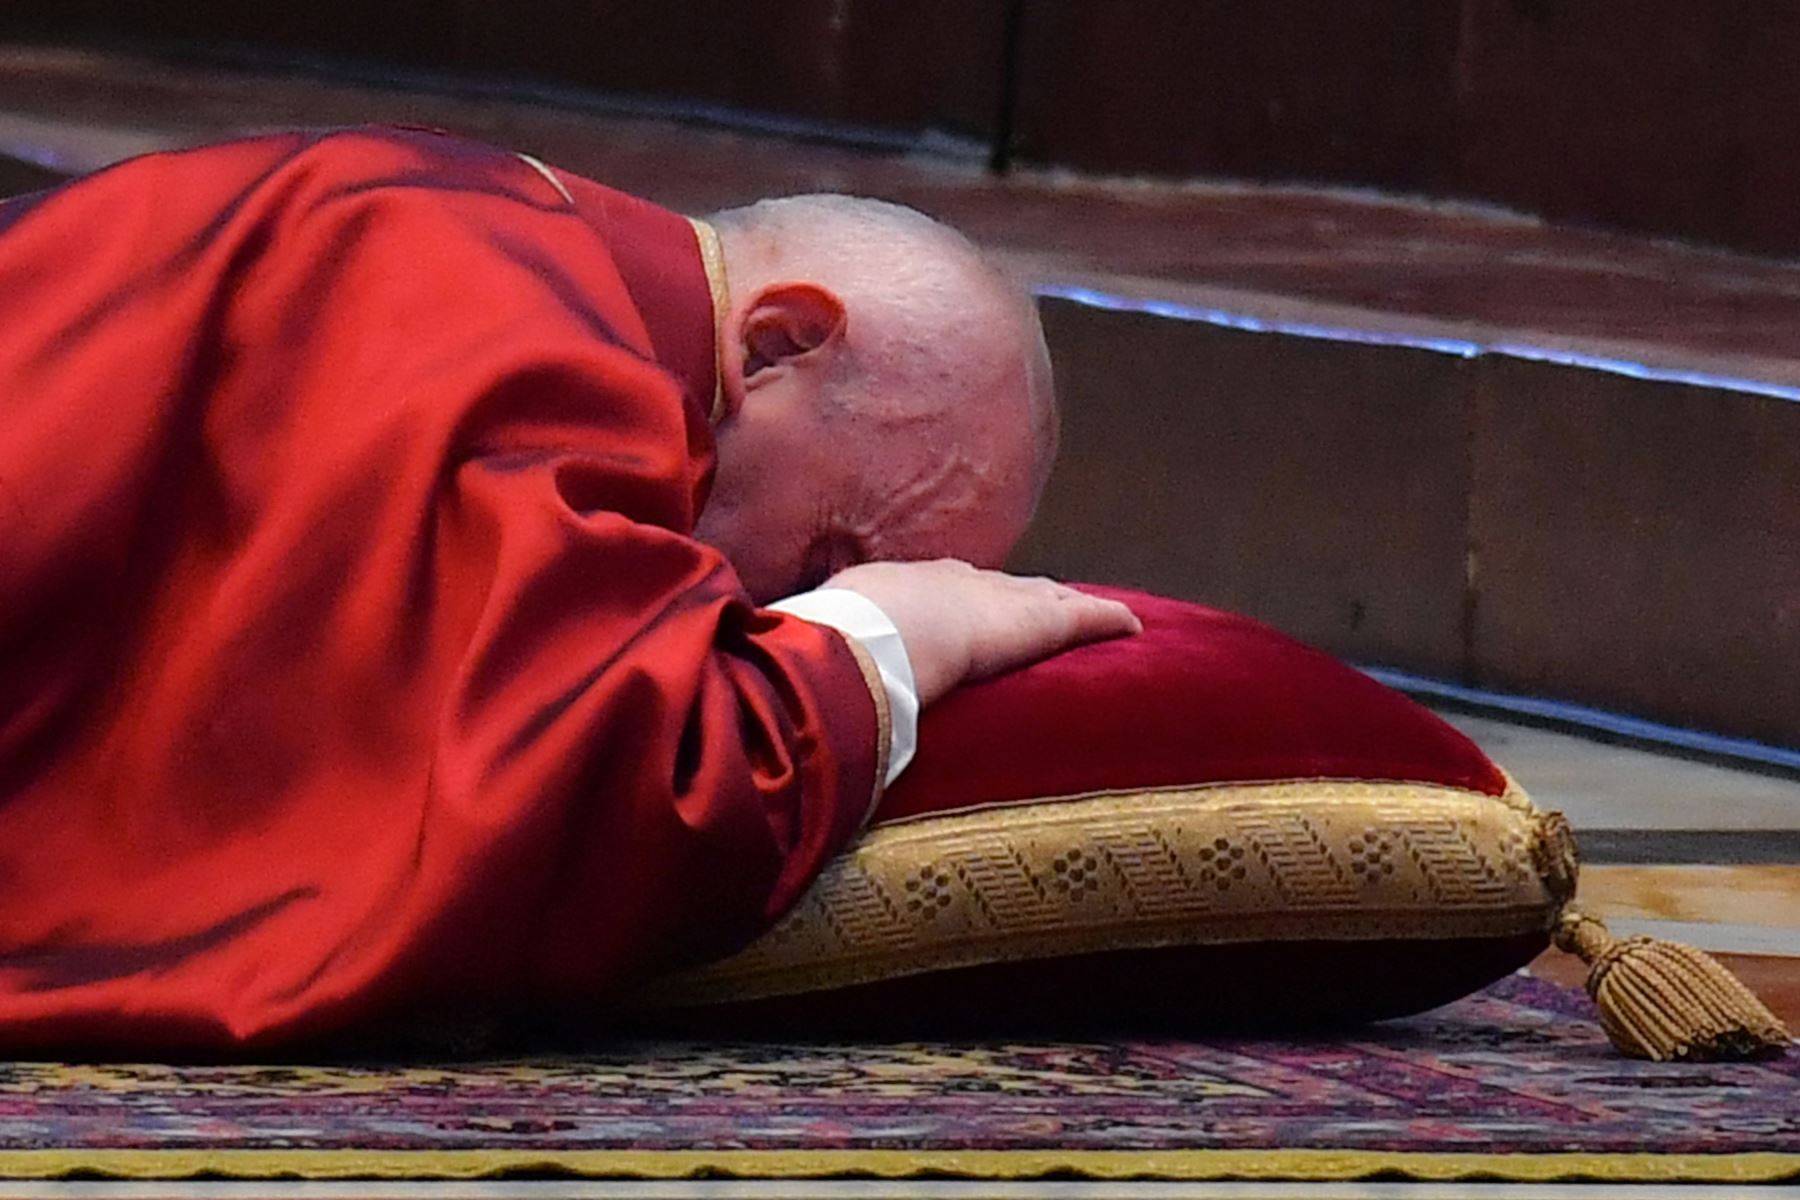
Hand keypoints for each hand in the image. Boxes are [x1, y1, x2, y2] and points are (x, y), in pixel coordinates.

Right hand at [823, 560, 1142, 707]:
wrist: (877, 635)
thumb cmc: (839, 644)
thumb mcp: (821, 644)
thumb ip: (819, 659)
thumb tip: (786, 687)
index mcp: (905, 586)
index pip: (944, 590)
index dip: (963, 599)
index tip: (970, 607)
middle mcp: (957, 582)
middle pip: (999, 586)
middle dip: (1019, 594)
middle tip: (1037, 602)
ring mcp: (999, 600)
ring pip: (1044, 597)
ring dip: (1063, 604)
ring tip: (1083, 611)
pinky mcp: (1038, 624)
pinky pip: (1085, 619)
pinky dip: (1107, 621)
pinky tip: (1132, 625)